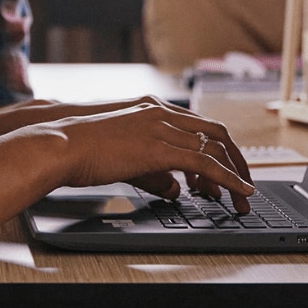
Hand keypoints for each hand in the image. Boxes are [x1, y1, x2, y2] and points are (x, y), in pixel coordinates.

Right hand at [35, 102, 254, 212]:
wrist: (63, 144)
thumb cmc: (84, 152)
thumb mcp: (128, 159)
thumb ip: (155, 171)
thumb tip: (177, 189)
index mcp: (154, 109)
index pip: (200, 126)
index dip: (218, 149)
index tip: (227, 172)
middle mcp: (163, 113)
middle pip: (217, 132)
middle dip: (236, 159)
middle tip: (245, 185)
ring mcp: (163, 127)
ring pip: (216, 147)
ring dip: (235, 174)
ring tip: (244, 197)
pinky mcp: (160, 147)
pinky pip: (206, 163)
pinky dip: (228, 178)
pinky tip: (239, 192)